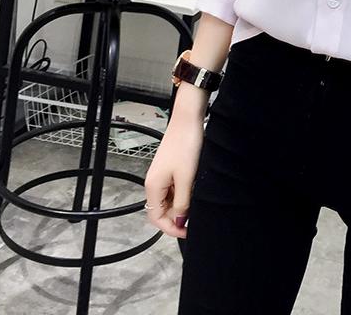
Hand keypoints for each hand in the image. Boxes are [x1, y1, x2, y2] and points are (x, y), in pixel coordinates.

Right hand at [143, 111, 204, 238]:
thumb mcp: (186, 178)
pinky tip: (194, 190)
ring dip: (181, 205)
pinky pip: (173, 188)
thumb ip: (182, 202)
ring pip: (168, 199)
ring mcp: (162, 175)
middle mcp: (154, 182)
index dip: (171, 228)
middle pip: (161, 210)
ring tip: (196, 204)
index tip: (188, 231)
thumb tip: (179, 221)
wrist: (188, 120)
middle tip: (195, 218)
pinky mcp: (170, 168)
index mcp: (153, 186)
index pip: (156, 217)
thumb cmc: (186, 147)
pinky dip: (183, 193)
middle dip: (177, 217)